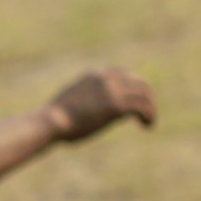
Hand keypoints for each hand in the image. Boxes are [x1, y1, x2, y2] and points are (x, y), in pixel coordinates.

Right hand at [41, 68, 156, 143]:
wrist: (49, 122)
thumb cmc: (53, 119)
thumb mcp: (71, 103)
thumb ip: (84, 101)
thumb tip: (90, 111)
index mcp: (93, 76)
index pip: (123, 74)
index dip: (132, 88)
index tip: (133, 103)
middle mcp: (105, 78)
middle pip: (139, 81)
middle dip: (147, 97)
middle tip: (147, 113)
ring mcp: (111, 90)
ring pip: (144, 93)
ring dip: (150, 108)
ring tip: (149, 122)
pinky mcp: (115, 105)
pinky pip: (142, 107)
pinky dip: (149, 115)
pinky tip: (147, 126)